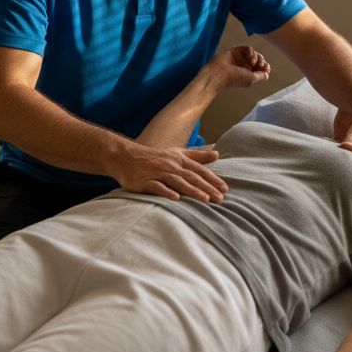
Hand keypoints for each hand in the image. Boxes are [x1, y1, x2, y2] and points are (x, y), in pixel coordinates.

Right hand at [110, 144, 227, 202]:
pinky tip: (176, 199)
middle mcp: (170, 165)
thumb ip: (197, 155)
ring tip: (205, 199)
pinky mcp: (145, 181)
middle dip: (207, 188)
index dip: (213, 179)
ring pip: (178, 182)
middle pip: (192, 177)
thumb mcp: (176, 152)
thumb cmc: (154, 157)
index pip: (199, 170)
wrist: (125, 157)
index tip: (225, 189)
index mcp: (179, 159)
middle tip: (220, 199)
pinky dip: (166, 192)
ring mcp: (157, 173)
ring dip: (192, 191)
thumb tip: (217, 154)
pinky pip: (157, 187)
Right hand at [206, 45, 271, 89]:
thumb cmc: (233, 78)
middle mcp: (244, 67)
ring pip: (254, 54)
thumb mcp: (251, 79)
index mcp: (248, 75)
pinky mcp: (236, 51)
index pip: (260, 69)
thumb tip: (267, 75)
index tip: (267, 67)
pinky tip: (249, 57)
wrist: (219, 73)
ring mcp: (240, 59)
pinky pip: (248, 48)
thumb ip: (261, 76)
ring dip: (257, 57)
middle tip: (261, 64)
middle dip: (262, 62)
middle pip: (259, 61)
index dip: (265, 67)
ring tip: (253, 62)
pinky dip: (251, 52)